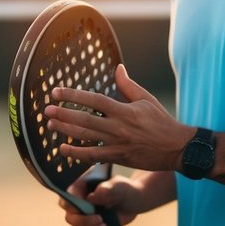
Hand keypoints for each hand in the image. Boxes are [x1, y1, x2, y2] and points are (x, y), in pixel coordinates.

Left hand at [45, 64, 192, 171]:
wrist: (177, 148)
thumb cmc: (162, 122)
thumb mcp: (146, 99)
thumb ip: (128, 85)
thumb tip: (118, 68)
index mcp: (124, 110)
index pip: (94, 100)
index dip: (74, 95)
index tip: (57, 92)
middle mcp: (118, 127)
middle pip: (85, 119)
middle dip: (63, 114)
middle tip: (47, 110)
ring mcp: (117, 144)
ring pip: (85, 137)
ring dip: (65, 131)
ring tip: (50, 125)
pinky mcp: (117, 157)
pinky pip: (93, 156)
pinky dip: (76, 153)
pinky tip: (62, 149)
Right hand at [60, 174, 140, 225]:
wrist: (135, 202)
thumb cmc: (126, 190)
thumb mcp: (119, 186)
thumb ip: (107, 189)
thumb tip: (91, 197)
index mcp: (82, 189)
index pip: (67, 197)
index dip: (71, 205)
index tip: (87, 209)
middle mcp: (80, 204)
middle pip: (70, 217)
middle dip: (84, 222)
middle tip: (101, 220)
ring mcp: (86, 218)